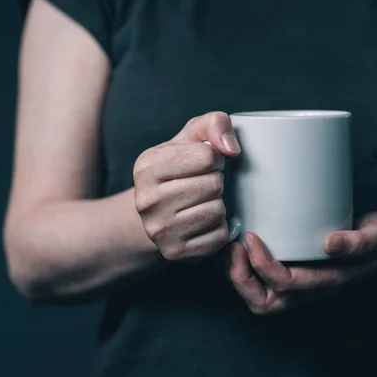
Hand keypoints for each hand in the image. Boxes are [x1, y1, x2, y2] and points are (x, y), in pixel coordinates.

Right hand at [133, 112, 240, 260]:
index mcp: (146, 166)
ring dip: (219, 205)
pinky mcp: (174, 252)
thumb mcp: (191, 138)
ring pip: (217, 211)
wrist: (158, 213)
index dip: (214, 158)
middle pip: (213, 184)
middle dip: (216, 182)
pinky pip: (219, 236)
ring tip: (202, 203)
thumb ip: (214, 124)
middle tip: (202, 186)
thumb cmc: (180, 169)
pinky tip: (204, 223)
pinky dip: (220, 229)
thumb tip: (231, 149)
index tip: (204, 164)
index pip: (207, 156)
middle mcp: (146, 200)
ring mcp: (158, 229)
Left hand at [229, 212, 376, 313]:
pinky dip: (241, 269)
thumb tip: (330, 243)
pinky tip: (237, 244)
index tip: (251, 235)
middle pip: (263, 302)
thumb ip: (359, 242)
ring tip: (229, 246)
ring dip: (236, 275)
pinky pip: (258, 284)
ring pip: (257, 297)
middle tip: (231, 246)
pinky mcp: (290, 275)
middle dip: (240, 278)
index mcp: (326, 282)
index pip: (285, 283)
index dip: (262, 263)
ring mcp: (297, 286)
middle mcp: (307, 290)